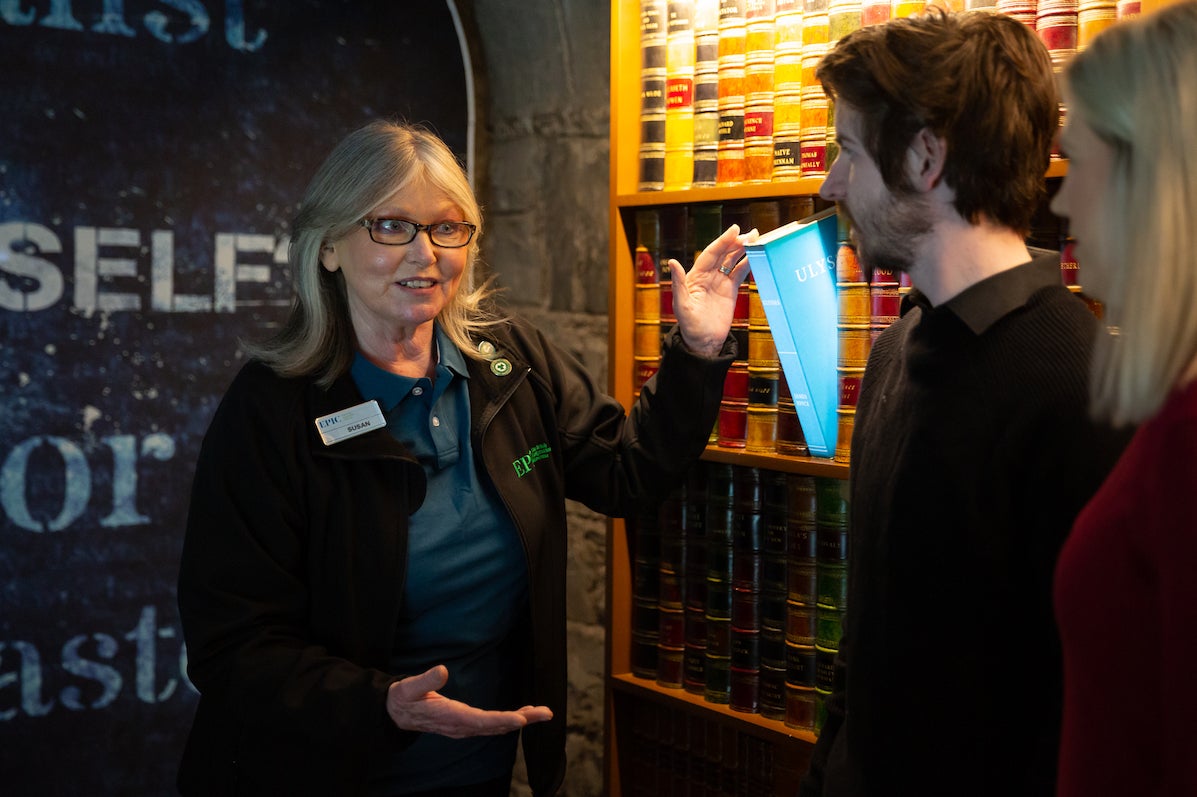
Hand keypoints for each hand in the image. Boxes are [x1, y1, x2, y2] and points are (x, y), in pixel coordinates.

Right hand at [385, 665, 552, 738]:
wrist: (396, 714)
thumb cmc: (404, 699)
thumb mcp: (408, 687)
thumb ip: (425, 680)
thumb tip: (442, 670)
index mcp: (449, 716)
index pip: (480, 721)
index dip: (501, 720)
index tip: (521, 719)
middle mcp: (460, 726)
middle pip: (496, 726)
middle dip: (522, 720)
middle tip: (545, 713)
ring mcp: (464, 727)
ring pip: (497, 727)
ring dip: (520, 720)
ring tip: (542, 713)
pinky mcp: (466, 724)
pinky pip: (492, 725)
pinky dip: (509, 720)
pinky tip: (523, 715)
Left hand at [669, 224, 756, 357]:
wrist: (703, 342)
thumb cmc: (689, 326)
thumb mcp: (682, 305)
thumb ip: (679, 283)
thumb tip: (672, 261)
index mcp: (695, 276)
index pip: (711, 253)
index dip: (723, 241)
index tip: (734, 230)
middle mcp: (707, 276)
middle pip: (723, 254)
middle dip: (736, 242)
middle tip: (751, 233)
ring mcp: (719, 282)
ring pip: (732, 261)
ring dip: (743, 249)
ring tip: (756, 238)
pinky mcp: (730, 291)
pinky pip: (740, 273)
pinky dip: (748, 263)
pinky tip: (756, 256)